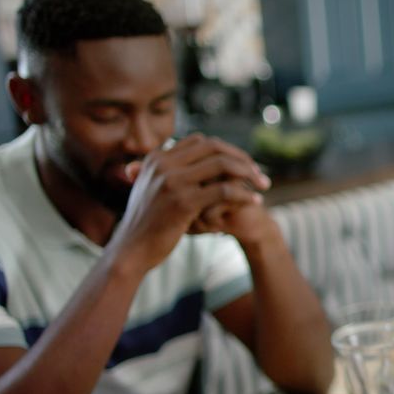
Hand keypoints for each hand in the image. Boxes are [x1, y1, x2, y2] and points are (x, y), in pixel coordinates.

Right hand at [109, 134, 270, 272]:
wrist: (130, 251)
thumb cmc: (145, 225)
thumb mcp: (151, 192)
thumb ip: (168, 175)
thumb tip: (192, 165)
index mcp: (156, 158)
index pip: (200, 141)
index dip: (226, 150)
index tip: (243, 164)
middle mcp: (163, 164)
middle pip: (214, 147)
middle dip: (241, 158)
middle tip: (260, 174)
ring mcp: (172, 181)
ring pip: (221, 164)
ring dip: (248, 173)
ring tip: (263, 186)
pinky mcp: (182, 202)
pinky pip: (223, 190)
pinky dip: (243, 194)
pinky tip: (254, 202)